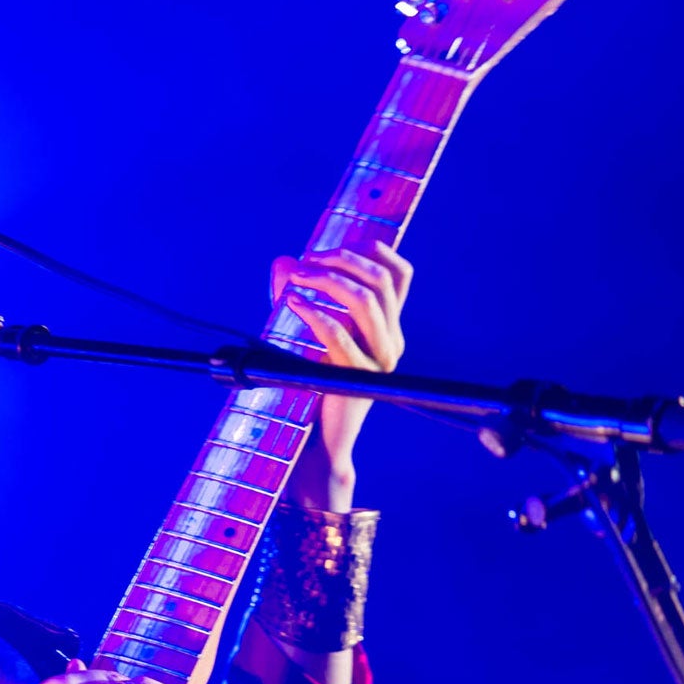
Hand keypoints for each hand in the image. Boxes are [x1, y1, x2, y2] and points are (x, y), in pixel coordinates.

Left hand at [270, 244, 411, 510]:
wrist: (318, 438)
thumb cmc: (312, 383)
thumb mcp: (308, 333)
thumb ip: (299, 295)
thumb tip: (283, 261)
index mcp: (388, 328)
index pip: (399, 276)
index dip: (374, 250)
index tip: (338, 245)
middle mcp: (392, 341)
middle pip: (380, 282)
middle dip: (343, 260)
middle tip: (307, 260)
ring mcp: (380, 361)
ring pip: (367, 302)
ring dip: (328, 281)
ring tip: (297, 277)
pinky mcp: (359, 378)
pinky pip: (340, 336)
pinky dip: (314, 313)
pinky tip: (292, 303)